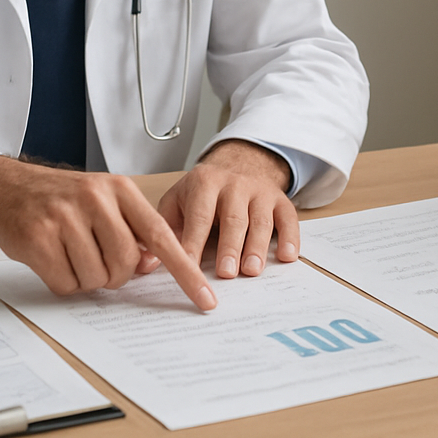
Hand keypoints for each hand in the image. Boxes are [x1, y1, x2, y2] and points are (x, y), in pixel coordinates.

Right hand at [0, 155, 215, 308]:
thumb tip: (153, 265)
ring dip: (86, 278)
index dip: (185, 270)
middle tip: (94, 257)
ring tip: (70, 253)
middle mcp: (95, 199)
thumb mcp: (102, 199)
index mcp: (119, 190)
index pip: (161, 236)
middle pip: (126, 265)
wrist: (6, 187)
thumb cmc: (62, 199)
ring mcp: (65, 218)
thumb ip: (131, 227)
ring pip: (96, 278)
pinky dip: (63, 282)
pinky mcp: (39, 239)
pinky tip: (52, 258)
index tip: (205, 297)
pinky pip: (66, 284)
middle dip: (114, 274)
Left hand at [144, 140, 297, 280]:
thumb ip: (164, 230)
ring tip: (251, 270)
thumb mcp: (177, 201)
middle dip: (230, 246)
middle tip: (226, 273)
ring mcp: (260, 191)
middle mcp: (234, 184)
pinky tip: (286, 256)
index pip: (199, 216)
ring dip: (257, 246)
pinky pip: (288, 218)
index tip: (187, 269)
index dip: (193, 244)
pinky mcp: (280, 200)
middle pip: (233, 218)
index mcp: (204, 183)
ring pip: (261, 220)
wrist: (237, 164)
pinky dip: (290, 237)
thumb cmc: (202, 193)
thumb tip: (147, 264)